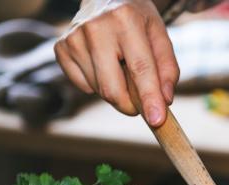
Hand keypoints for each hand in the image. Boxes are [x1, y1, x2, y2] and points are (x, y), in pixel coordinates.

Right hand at [54, 0, 176, 126]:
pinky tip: (103, 64)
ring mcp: (74, 38)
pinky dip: (97, 84)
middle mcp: (95, 27)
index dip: (149, 98)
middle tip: (141, 102)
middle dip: (130, 105)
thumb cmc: (137, 20)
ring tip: (120, 66)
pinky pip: (83, 86)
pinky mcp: (61, 48)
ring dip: (115, 89)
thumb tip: (164, 100)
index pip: (140, 68)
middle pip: (112, 88)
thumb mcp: (159, 35)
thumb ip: (167, 68)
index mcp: (125, 19)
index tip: (157, 121)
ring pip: (98, 90)